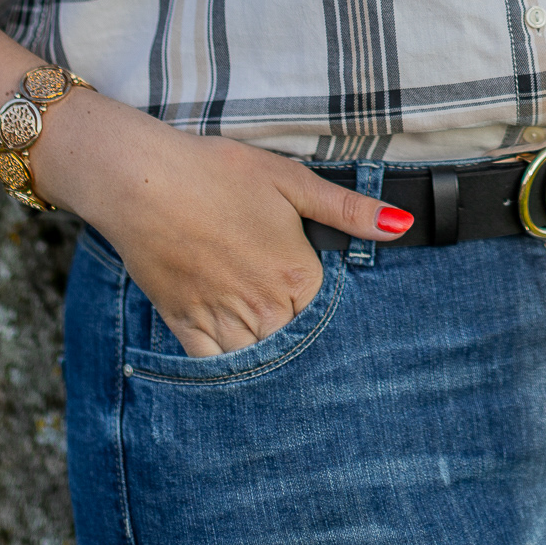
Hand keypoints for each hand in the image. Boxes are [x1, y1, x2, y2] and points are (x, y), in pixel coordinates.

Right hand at [41, 99, 412, 356]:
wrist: (143, 181)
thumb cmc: (218, 173)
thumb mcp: (290, 180)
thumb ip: (348, 209)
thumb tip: (401, 225)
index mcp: (297, 279)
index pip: (332, 318)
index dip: (334, 315)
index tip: (337, 315)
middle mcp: (264, 311)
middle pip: (298, 347)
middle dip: (306, 344)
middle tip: (311, 341)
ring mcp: (223, 324)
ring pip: (260, 364)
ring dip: (272, 361)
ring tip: (280, 355)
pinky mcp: (186, 328)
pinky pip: (216, 369)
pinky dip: (230, 371)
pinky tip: (239, 363)